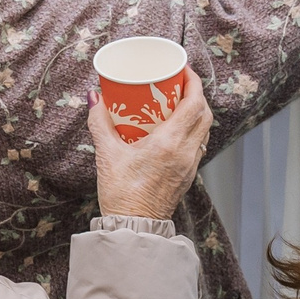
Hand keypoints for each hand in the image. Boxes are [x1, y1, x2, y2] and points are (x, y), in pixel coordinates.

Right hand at [88, 72, 211, 221]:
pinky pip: (198, 145)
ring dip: (196, 112)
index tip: (183, 69)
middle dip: (196, 94)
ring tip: (178, 103)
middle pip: (205, 113)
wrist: (133, 228)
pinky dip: (192, 131)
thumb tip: (94, 97)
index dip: (194, 81)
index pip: (194, 103)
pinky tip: (175, 130)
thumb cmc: (122, 195)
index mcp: (170, 143)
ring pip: (204, 130)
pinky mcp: (187, 176)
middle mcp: (185, 152)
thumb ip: (100, 123)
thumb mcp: (107, 154)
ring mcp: (190, 165)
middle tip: (179, 83)